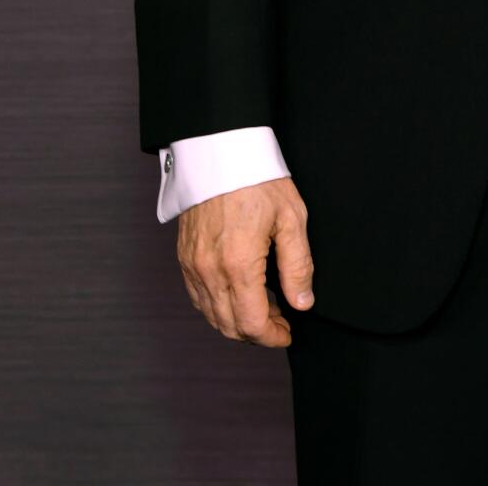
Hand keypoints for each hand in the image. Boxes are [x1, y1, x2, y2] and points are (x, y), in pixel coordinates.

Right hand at [176, 177, 312, 345]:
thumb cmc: (257, 178)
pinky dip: (218, 306)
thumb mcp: (291, 218)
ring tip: (264, 305)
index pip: (252, 324)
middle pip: (230, 326)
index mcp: (238, 264)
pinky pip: (198, 297)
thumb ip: (298, 266)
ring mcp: (192, 265)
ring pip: (212, 315)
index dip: (272, 337)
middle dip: (257, 333)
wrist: (220, 150)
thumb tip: (303, 303)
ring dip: (237, 321)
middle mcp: (209, 271)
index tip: (288, 331)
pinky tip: (238, 293)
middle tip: (280, 319)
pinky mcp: (184, 257)